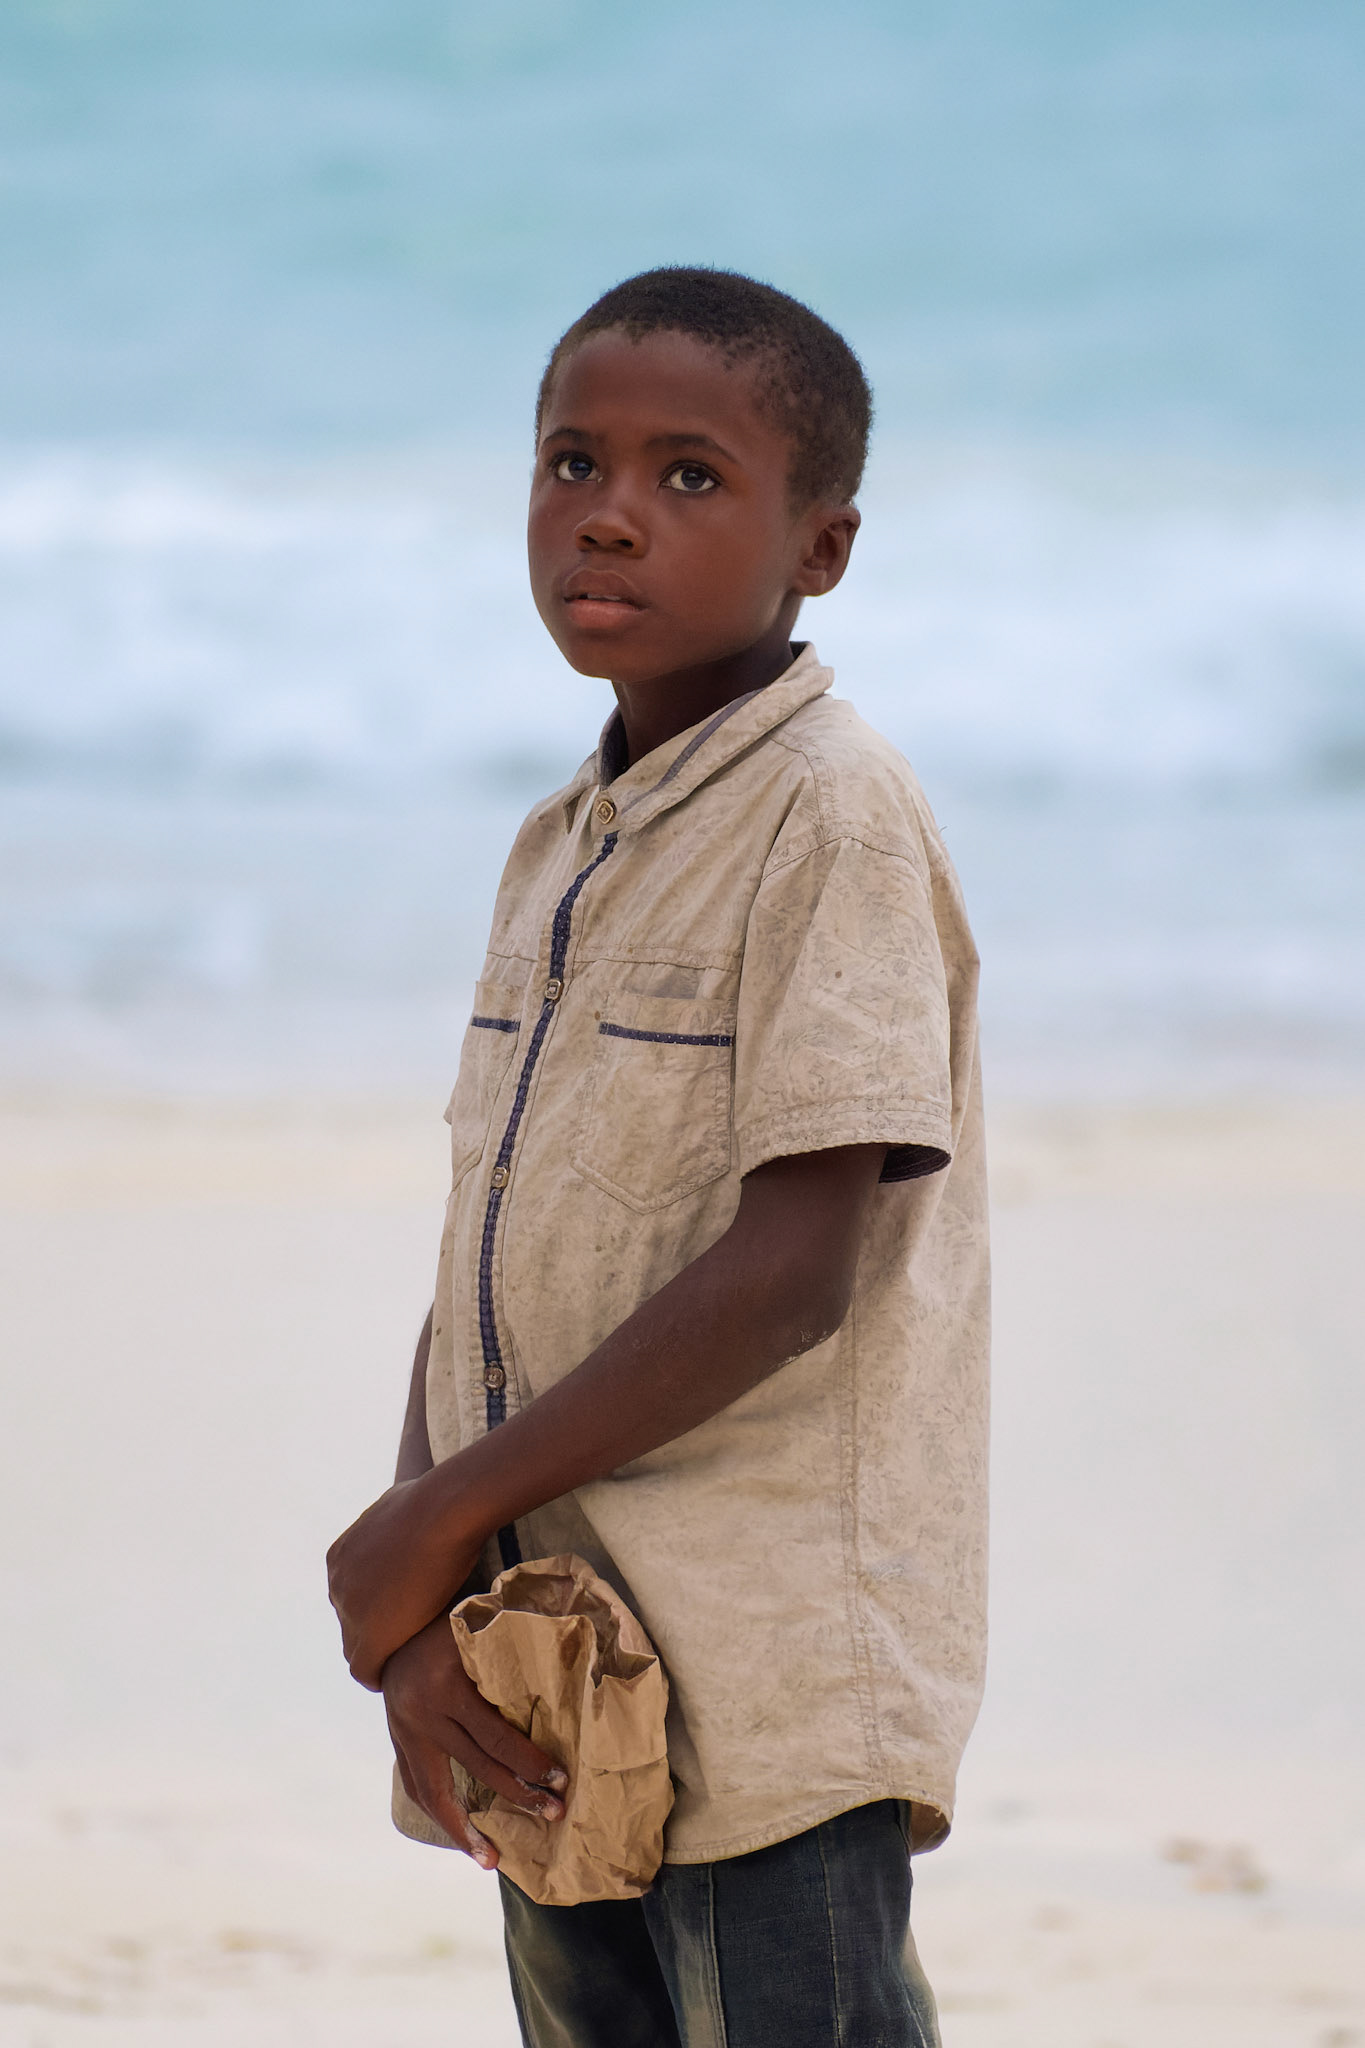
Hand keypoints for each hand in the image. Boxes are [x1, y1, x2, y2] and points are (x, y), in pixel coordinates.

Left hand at [326, 1473, 478, 1688]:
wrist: (443, 1512)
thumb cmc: (434, 1501)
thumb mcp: (402, 1504)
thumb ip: (397, 1522)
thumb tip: (419, 1512)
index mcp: (340, 1555)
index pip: (349, 1594)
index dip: (374, 1606)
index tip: (398, 1611)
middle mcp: (337, 1583)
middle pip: (349, 1621)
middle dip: (372, 1629)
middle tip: (404, 1636)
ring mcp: (351, 1610)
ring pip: (355, 1646)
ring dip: (377, 1652)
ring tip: (401, 1659)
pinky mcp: (370, 1636)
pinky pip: (365, 1669)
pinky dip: (376, 1676)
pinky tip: (391, 1678)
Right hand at [384, 1615, 567, 1869]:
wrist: (392, 1621)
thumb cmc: (450, 1620)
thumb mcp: (478, 1628)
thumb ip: (509, 1657)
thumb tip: (565, 1678)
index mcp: (447, 1685)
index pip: (495, 1737)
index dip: (529, 1762)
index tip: (560, 1779)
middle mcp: (423, 1713)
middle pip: (476, 1767)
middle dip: (517, 1794)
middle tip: (553, 1813)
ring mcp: (405, 1731)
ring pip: (436, 1792)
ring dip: (464, 1830)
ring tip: (489, 1860)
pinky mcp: (397, 1740)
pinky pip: (415, 1787)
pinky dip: (437, 1814)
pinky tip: (458, 1836)